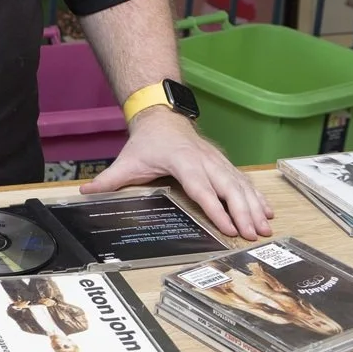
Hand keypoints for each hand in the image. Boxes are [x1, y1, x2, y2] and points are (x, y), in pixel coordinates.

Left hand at [80, 109, 272, 239]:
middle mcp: (205, 160)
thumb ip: (109, 180)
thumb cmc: (146, 142)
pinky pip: (243, 181)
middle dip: (243, 212)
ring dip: (254, 206)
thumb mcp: (127, 161)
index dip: (215, 208)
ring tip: (266, 228)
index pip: (202, 188)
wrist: (163, 116)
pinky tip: (267, 212)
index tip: (228, 227)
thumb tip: (85, 192)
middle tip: (253, 235)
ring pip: (240, 184)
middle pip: (228, 188)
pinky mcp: (223, 164)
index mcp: (182, 161)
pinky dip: (256, 196)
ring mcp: (217, 161)